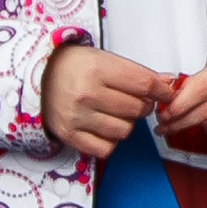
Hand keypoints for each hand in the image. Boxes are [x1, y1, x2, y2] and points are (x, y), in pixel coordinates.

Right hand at [41, 44, 173, 156]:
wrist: (38, 77)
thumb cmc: (74, 67)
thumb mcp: (105, 59)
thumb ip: (138, 73)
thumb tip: (168, 83)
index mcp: (97, 69)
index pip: (144, 85)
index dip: (162, 91)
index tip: (166, 93)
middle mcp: (86, 93)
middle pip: (138, 109)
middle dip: (143, 106)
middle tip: (134, 100)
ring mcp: (77, 116)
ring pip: (124, 131)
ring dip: (126, 123)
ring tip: (115, 113)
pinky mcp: (69, 135)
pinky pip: (106, 148)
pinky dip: (109, 141)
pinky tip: (103, 127)